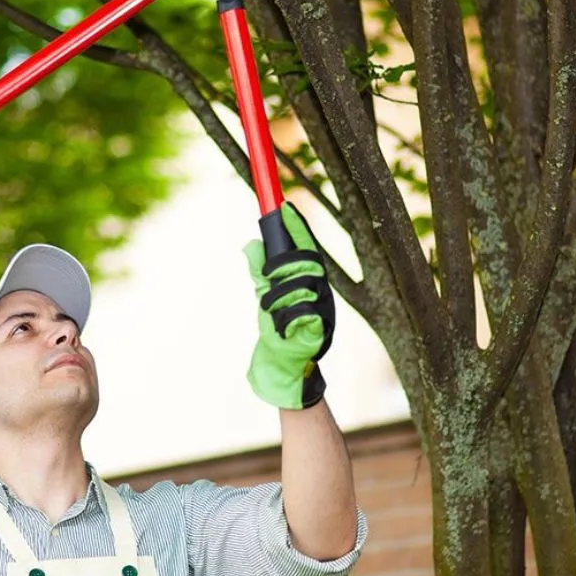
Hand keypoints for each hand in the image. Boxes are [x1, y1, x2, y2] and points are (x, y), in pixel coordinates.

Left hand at [244, 202, 334, 409]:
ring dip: (277, 299)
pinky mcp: (321, 330)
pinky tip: (280, 329)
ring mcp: (324, 310)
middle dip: (281, 267)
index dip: (297, 227)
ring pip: (301, 287)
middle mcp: (322, 292)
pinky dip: (284, 320)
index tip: (283, 206)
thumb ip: (260, 273)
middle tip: (265, 277)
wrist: (284, 369)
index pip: (307, 248)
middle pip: (307, 263)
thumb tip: (250, 245)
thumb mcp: (266, 297)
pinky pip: (303, 313)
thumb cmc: (277, 331)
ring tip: (269, 313)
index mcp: (310, 282)